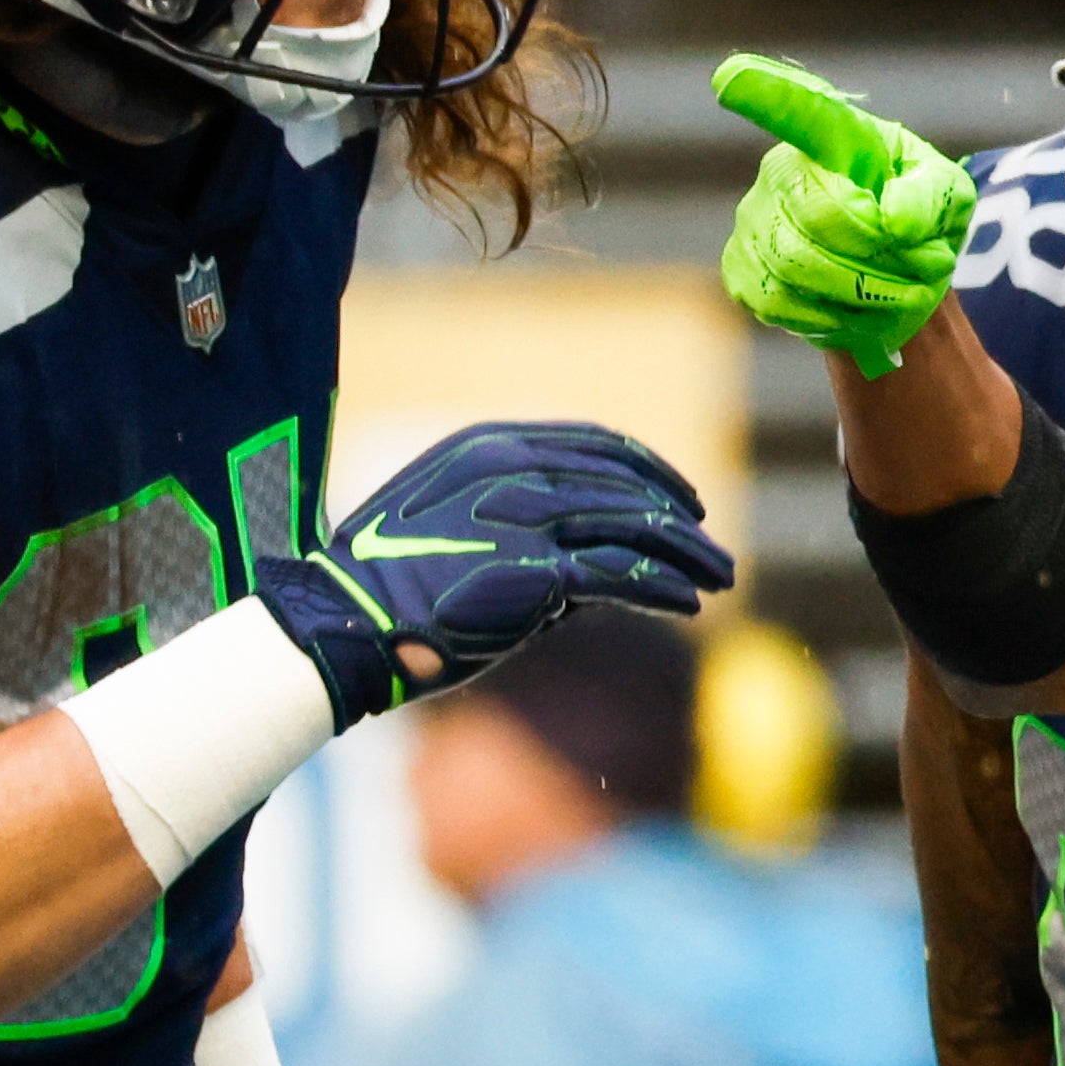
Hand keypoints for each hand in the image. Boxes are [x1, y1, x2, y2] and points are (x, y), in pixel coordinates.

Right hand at [254, 422, 733, 729]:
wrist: (343, 620)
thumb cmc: (387, 583)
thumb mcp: (451, 522)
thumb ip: (523, 525)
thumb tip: (598, 561)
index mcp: (490, 445)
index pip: (596, 445)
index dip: (650, 470)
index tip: (683, 500)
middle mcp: (514, 468)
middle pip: (627, 483)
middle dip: (680, 519)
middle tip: (714, 549)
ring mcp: (527, 516)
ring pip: (636, 525)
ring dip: (687, 555)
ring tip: (721, 578)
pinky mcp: (537, 571)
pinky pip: (622, 574)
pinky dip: (663, 588)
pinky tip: (689, 603)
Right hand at [713, 53, 976, 376]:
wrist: (895, 282)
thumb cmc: (922, 224)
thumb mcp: (949, 200)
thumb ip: (928, 198)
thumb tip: (894, 223)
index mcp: (837, 138)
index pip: (803, 112)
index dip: (766, 94)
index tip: (728, 78)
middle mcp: (784, 168)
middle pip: (819, 216)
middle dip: (877, 255)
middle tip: (923, 271)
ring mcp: (753, 218)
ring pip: (797, 265)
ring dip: (860, 293)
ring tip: (898, 296)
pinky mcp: (741, 267)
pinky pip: (775, 300)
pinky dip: (823, 317)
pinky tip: (848, 312)